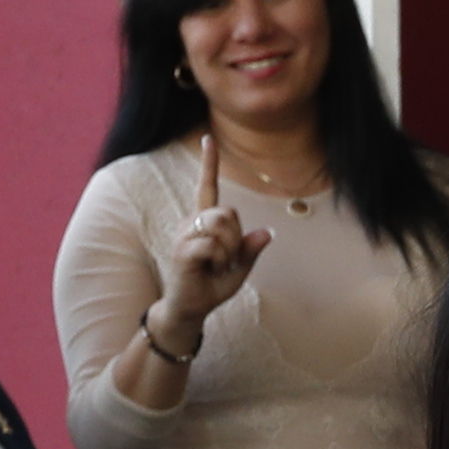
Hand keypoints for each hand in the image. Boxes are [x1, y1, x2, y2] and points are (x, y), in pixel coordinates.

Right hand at [155, 136, 272, 336]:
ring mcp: (184, 235)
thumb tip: (267, 232)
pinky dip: (219, 261)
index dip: (209, 164)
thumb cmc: (211, 286)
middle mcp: (191, 223)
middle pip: (228, 212)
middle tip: (226, 260)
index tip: (208, 138)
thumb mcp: (239, 269)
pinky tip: (209, 270)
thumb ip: (251, 250)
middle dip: (236, 237)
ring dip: (228, 250)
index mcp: (204, 223)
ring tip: (216, 265)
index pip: (207, 187)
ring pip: (221, 226)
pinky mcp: (182, 251)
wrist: (190, 309)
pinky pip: (213, 246)